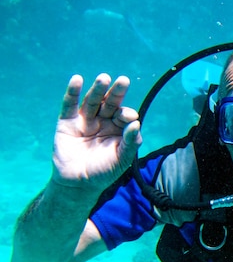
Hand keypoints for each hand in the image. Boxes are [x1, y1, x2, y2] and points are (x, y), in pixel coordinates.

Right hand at [52, 73, 141, 190]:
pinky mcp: (67, 122)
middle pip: (110, 103)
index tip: (130, 116)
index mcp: (118, 129)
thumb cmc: (104, 172)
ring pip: (92, 101)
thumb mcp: (122, 159)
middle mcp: (103, 121)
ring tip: (104, 78)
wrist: (78, 184)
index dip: (127, 114)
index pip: (124, 116)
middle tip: (124, 81)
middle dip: (117, 93)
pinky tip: (77, 80)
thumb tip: (137, 124)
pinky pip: (69, 104)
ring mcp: (85, 120)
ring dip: (98, 89)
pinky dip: (72, 92)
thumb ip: (130, 142)